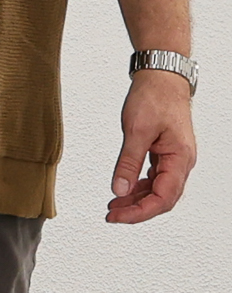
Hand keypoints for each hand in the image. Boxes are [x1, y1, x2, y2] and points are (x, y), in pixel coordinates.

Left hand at [107, 71, 196, 224]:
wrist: (161, 76)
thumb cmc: (154, 97)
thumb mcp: (136, 130)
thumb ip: (128, 162)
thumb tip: (120, 189)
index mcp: (180, 159)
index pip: (163, 198)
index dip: (140, 212)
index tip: (118, 216)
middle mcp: (181, 162)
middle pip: (162, 198)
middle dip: (137, 210)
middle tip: (112, 214)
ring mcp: (174, 158)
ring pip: (158, 189)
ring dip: (136, 199)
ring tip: (114, 205)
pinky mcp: (165, 152)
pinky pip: (154, 177)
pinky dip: (139, 186)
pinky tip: (124, 189)